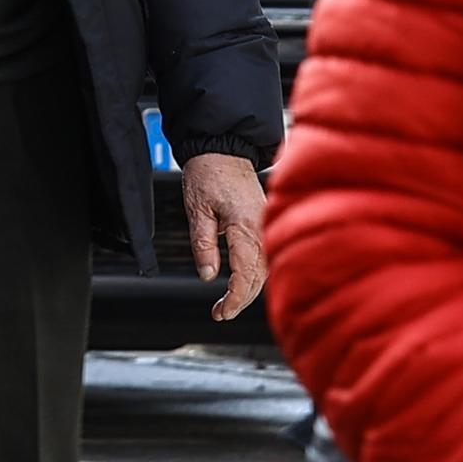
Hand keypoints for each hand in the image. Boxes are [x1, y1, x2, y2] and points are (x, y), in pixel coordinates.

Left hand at [183, 151, 267, 321]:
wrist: (223, 149)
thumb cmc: (208, 172)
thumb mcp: (196, 209)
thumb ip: (203, 243)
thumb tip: (207, 276)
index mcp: (245, 226)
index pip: (245, 274)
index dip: (235, 299)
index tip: (222, 312)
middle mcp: (261, 228)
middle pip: (259, 276)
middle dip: (242, 299)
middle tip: (221, 312)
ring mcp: (266, 225)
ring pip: (265, 268)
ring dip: (249, 289)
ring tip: (228, 302)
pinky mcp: (265, 222)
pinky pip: (265, 255)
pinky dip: (256, 273)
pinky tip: (242, 282)